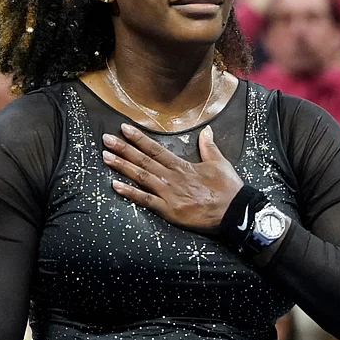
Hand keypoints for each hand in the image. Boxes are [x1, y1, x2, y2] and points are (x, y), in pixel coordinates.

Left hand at [102, 124, 243, 231]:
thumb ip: (209, 147)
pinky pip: (145, 200)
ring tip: (105, 157)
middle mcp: (172, 177)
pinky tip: (115, 186)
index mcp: (182, 165)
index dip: (139, 139)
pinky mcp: (169, 210)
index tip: (124, 128)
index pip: (156, 149)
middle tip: (105, 139)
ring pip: (140, 177)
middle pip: (143, 161)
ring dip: (122, 167)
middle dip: (123, 149)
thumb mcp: (219, 163)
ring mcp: (168, 194)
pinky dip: (130, 193)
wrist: (234, 211)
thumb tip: (206, 130)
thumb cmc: (227, 188)